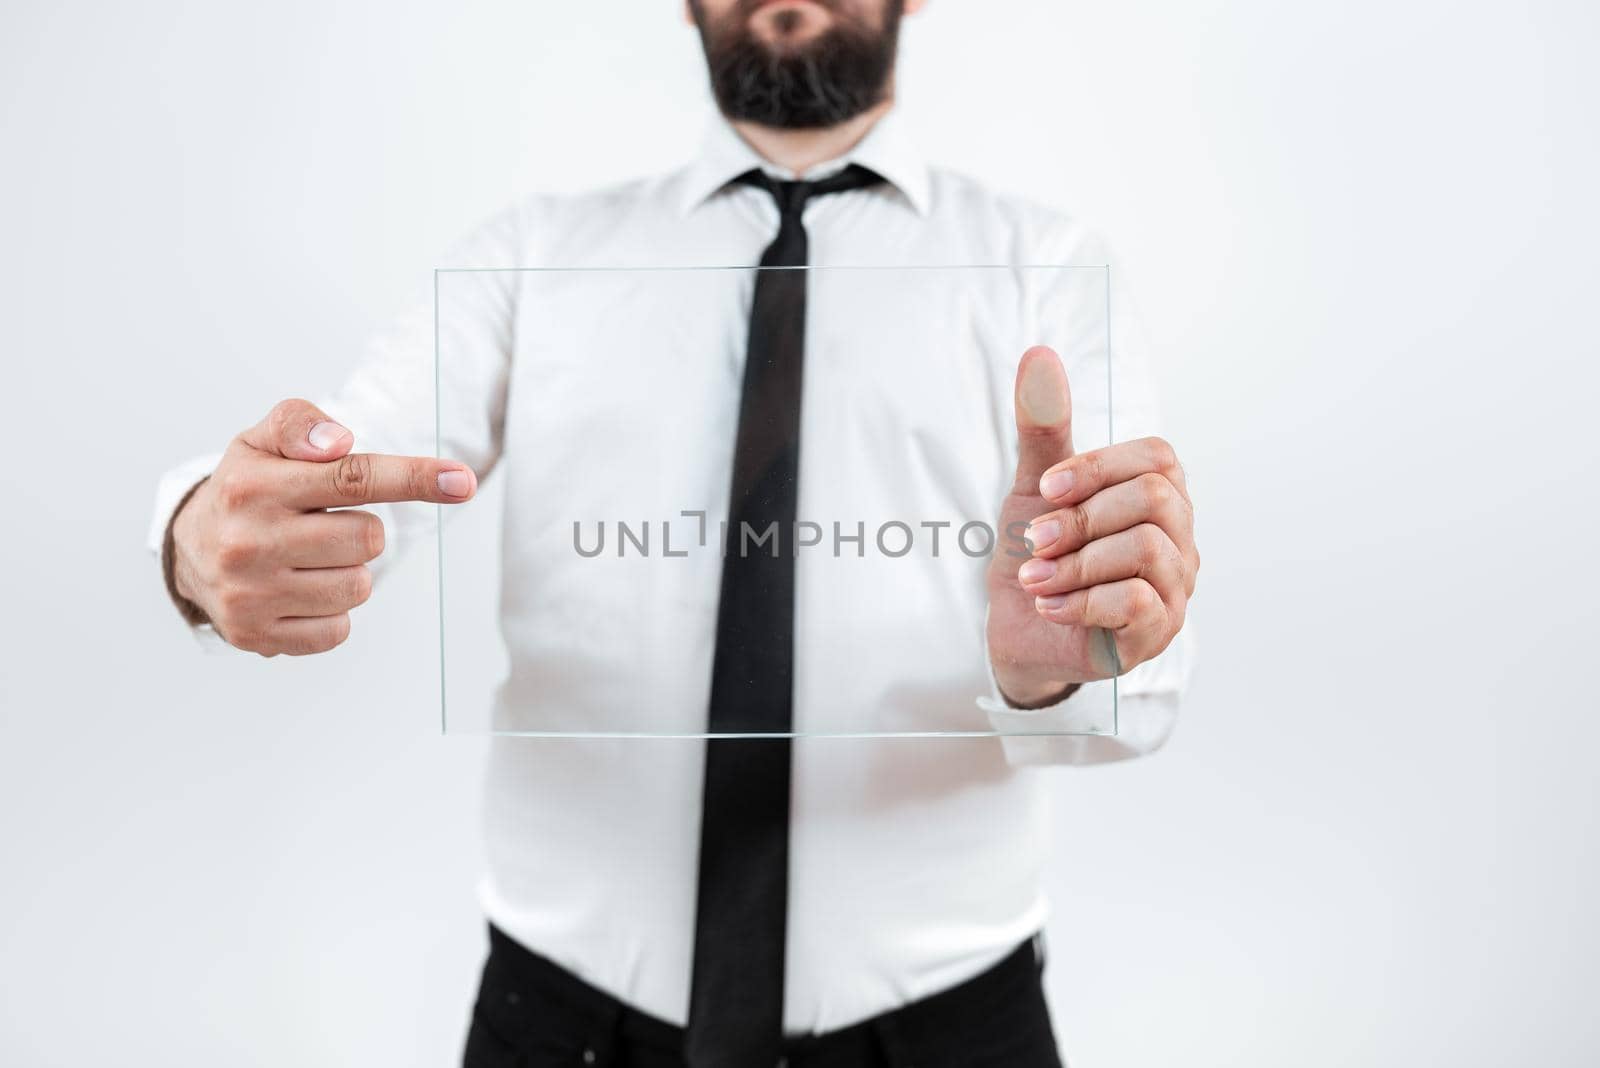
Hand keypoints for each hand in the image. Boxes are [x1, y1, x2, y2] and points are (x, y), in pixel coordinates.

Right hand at [169, 398, 477, 655]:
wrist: (187, 552)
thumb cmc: (246, 490)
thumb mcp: (262, 440)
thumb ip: (300, 424)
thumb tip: (339, 442)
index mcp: (253, 485)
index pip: (353, 478)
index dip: (415, 478)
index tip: (462, 482)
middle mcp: (248, 541)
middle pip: (367, 538)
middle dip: (361, 529)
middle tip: (324, 525)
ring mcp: (250, 593)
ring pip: (359, 586)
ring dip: (349, 570)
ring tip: (309, 558)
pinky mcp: (257, 635)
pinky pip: (339, 628)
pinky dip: (333, 612)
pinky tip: (301, 591)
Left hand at [986, 347, 1198, 706]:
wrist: (1019, 630)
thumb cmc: (1039, 554)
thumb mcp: (1034, 487)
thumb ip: (1043, 427)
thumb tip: (1038, 353)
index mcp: (1159, 495)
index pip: (1157, 457)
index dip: (1098, 467)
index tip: (1045, 488)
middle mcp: (1180, 538)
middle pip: (1153, 498)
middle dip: (1080, 518)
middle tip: (1033, 541)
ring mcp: (1176, 588)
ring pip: (1146, 549)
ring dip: (1076, 563)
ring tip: (1036, 579)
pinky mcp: (1158, 633)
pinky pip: (1138, 602)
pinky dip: (1081, 601)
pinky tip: (1049, 605)